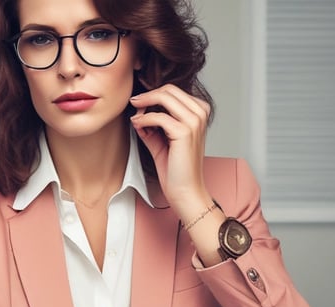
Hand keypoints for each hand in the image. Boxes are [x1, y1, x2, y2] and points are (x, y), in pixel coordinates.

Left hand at [129, 84, 212, 213]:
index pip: (173, 90)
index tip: (138, 104)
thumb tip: (138, 112)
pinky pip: (158, 116)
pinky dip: (143, 119)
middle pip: (169, 90)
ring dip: (145, 104)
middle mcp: (200, 113)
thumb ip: (152, 125)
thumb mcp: (162, 140)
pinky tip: (137, 125)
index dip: (153, 95)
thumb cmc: (176, 168)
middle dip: (147, 96)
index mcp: (199, 111)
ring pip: (164, 97)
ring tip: (136, 116)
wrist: (185, 190)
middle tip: (134, 104)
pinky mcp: (184, 131)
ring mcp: (194, 121)